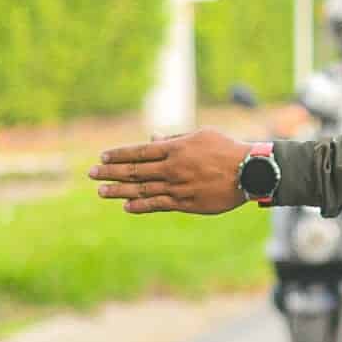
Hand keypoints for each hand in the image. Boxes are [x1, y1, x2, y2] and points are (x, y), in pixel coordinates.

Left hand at [90, 129, 252, 214]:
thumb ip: (174, 139)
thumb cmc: (227, 148)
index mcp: (176, 148)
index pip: (139, 151)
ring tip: (101, 192)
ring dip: (119, 191)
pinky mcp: (186, 203)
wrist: (250, 171)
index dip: (119, 154)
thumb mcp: (201, 135)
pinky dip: (141, 206)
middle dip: (111, 172)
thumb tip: (152, 140)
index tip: (102, 157)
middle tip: (92, 174)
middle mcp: (173, 168)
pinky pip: (158, 205)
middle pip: (135, 170)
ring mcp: (178, 187)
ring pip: (142, 189)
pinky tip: (126, 206)